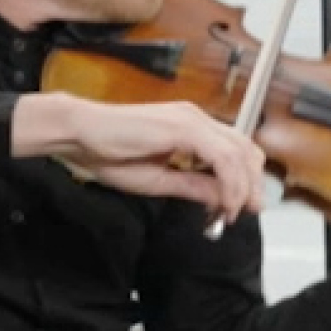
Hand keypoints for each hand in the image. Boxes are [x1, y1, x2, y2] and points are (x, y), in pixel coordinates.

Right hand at [16, 92, 265, 226]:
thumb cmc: (107, 152)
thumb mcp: (158, 179)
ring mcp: (191, 119)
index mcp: (192, 127)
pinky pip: (222, 156)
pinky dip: (229, 182)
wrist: (78, 133)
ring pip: (239, 152)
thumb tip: (221, 199)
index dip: (246, 179)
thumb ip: (192, 186)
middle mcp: (196, 119)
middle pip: (246, 149)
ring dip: (243, 186)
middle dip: (253, 184)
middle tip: (249, 211)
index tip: (242, 207)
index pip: (236, 150)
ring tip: (235, 211)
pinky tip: (224, 201)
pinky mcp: (183, 126)